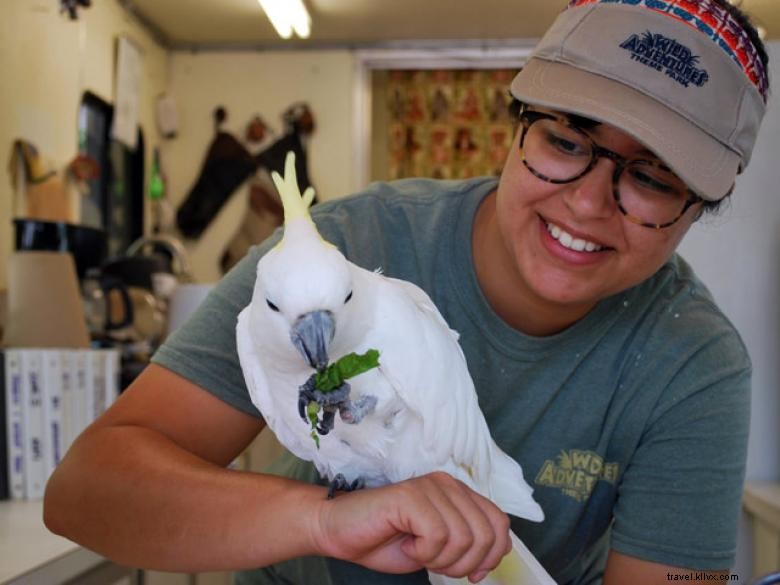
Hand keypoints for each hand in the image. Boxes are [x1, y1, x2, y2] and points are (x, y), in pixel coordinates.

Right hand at [310, 471, 511, 582]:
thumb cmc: (385, 540)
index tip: (470, 573)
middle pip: (486, 534)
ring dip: (441, 559)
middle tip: (435, 562)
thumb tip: (502, 549)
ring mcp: (429, 487)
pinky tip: (407, 544)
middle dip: (464, 563)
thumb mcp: (438, 547)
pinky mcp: (410, 496)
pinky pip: (438, 535)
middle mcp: (447, 484)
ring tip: (418, 551)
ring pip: (463, 537)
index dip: (491, 555)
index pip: (499, 522)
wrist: (339, 531)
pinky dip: (424, 552)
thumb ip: (469, 542)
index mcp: (458, 493)